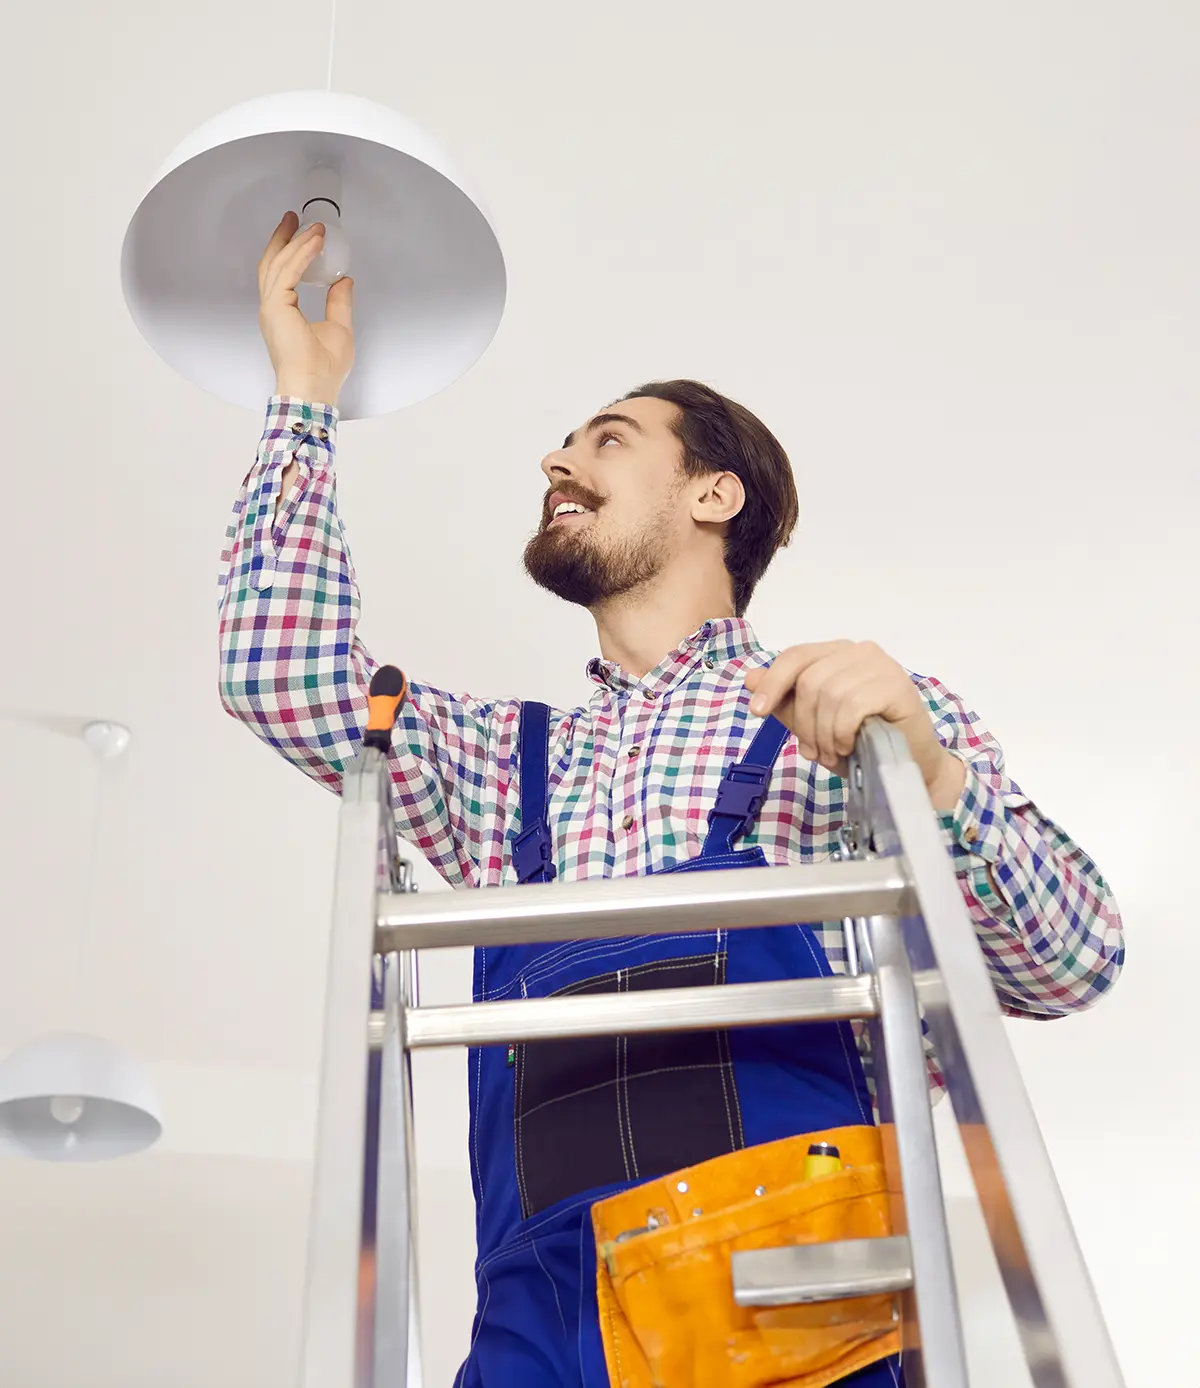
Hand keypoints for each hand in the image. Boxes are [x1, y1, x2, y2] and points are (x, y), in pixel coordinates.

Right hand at [257, 211, 354, 403]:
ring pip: (280, 263)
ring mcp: (272, 307)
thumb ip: (339, 304)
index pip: (282, 275)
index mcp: (282, 313)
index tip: (302, 235)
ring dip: (297, 242)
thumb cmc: (323, 370)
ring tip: (312, 227)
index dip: (291, 252)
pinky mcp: (276, 307)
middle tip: (295, 218)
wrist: (313, 388)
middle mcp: (272, 307)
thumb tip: (344, 281)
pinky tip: (315, 243)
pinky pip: (288, 272)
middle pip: (273, 263)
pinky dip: (302, 255)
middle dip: (284, 238)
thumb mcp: (339, 329)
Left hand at [743, 640, 962, 801]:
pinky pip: (852, 706)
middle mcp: (859, 651)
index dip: (772, 683)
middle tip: (814, 752)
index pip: (795, 657)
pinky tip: (850, 746)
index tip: (758, 712)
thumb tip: (750, 678)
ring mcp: (880, 665)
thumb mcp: (812, 724)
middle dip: (805, 723)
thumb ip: (784, 701)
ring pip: (829, 694)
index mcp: (837, 653)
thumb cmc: (859, 743)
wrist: (907, 767)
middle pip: (809, 680)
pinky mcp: (897, 685)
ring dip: (825, 734)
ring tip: (833, 753)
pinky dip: (843, 732)